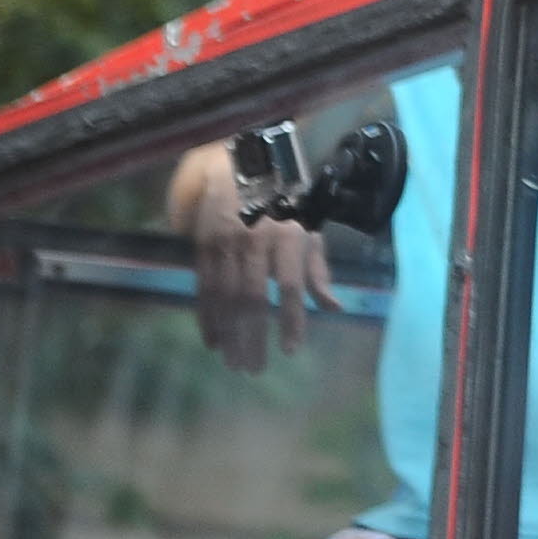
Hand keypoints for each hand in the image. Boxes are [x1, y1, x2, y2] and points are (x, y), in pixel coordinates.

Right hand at [177, 149, 342, 371]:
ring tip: (234, 363)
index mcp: (288, 237)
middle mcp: (255, 242)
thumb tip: (334, 308)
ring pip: (225, 297)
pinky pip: (204, 289)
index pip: (291, 286)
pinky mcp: (203, 247)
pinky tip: (213, 342)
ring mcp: (225, 244)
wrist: (245, 169)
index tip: (291, 351)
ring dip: (229, 334)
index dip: (291, 320)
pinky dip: (207, 318)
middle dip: (253, 337)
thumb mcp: (309, 232)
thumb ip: (318, 271)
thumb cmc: (286, 208)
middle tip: (255, 369)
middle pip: (253, 298)